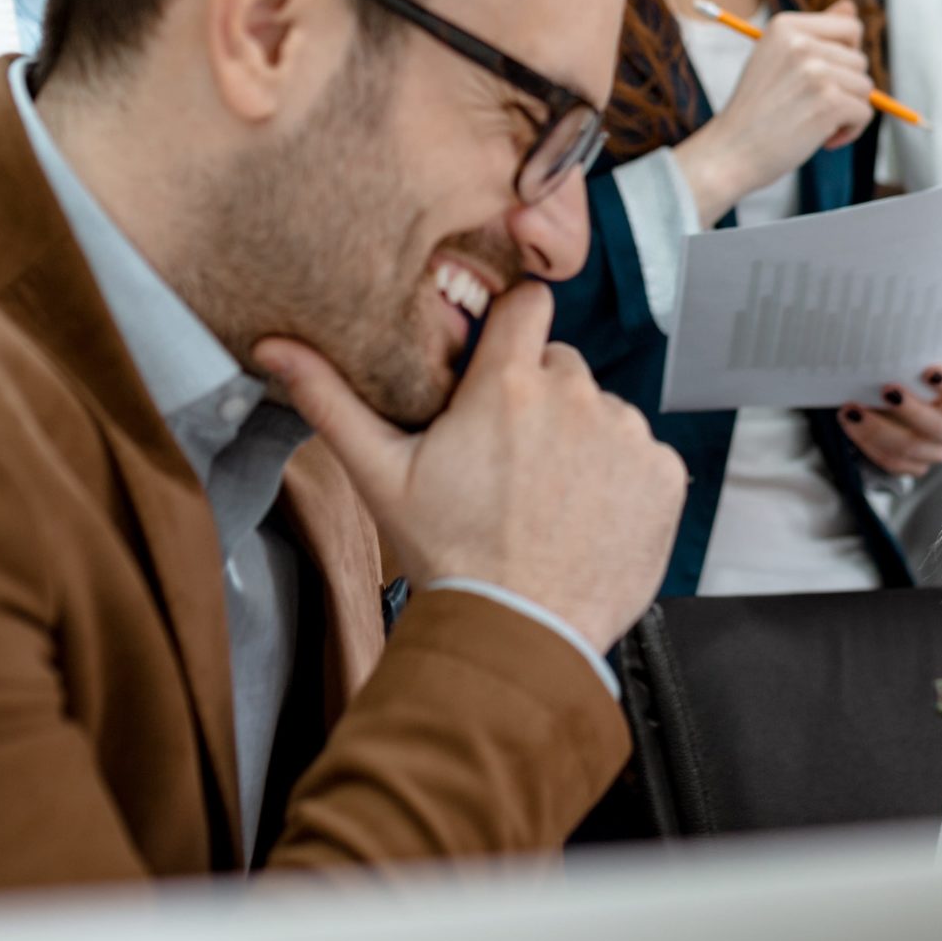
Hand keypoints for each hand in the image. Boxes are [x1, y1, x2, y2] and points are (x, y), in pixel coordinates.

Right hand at [254, 283, 686, 650]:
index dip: (513, 327)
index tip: (501, 357)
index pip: (527, 305)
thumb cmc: (450, 559)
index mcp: (509, 385)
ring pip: (603, 412)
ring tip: (547, 498)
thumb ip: (331, 401)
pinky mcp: (665, 476)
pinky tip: (585, 516)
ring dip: (581, 440)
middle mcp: (577, 398)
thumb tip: (275, 347)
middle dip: (539, 400)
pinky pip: (643, 455)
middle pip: (561, 368)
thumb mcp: (382, 478)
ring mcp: (628, 437)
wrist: (520, 635)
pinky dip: (622, 479)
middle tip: (508, 459)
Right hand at [675, 0, 875, 222]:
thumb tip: (850, 5)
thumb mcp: (778, 59)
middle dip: (845, 88)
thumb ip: (815, 32)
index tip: (822, 77)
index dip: (846, 55)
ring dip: (847, 111)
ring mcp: (815, 71)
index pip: (849, 26)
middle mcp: (800, 43)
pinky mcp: (829, 102)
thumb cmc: (756, 111)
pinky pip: (864, 112)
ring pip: (864, 87)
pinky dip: (850, 130)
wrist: (730, 152)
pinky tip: (823, 139)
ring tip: (815, 123)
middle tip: (811, 107)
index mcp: (786, 26)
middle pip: (859, 60)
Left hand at [840, 363, 941, 478]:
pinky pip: (892, 461)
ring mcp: (934, 451)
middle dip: (911, 410)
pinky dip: (867, 442)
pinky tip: (850, 424)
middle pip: (940, 427)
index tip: (929, 371)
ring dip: (877, 429)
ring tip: (852, 410)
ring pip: (910, 447)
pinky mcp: (914, 467)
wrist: (881, 406)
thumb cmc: (896, 379)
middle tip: (886, 390)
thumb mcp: (904, 370)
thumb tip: (884, 351)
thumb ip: (903, 364)